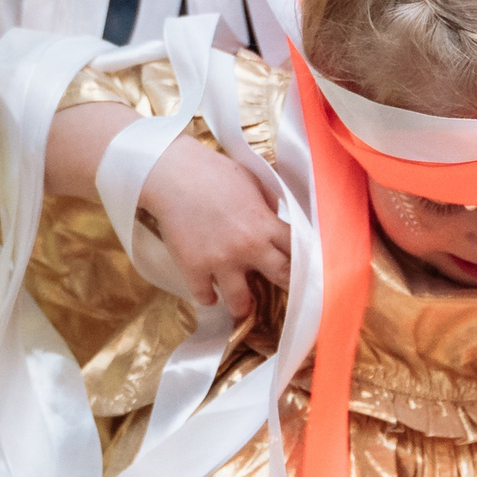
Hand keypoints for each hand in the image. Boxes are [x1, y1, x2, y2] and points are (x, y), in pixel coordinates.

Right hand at [137, 139, 290, 320]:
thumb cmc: (213, 172)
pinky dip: (208, 296)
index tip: (306, 271)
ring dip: (244, 304)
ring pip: (241, 302)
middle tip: (284, 293)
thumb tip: (276, 222)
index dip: (305, 262)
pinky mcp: (193, 268)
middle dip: (286, 287)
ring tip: (243, 304)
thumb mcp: (252, 183)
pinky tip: (210, 292)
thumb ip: (267, 208)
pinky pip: (205, 297)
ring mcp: (220, 261)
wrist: (171, 174)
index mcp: (266, 224)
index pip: (299, 252)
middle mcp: (248, 247)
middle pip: (281, 279)